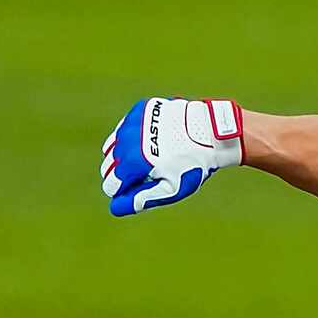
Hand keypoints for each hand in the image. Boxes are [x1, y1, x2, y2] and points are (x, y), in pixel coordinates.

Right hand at [100, 97, 243, 215]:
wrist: (209, 132)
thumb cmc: (191, 164)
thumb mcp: (170, 189)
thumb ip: (141, 199)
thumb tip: (115, 207)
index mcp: (133, 161)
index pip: (110, 185)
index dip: (124, 191)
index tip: (142, 188)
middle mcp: (127, 139)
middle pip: (109, 166)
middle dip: (124, 173)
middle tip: (149, 173)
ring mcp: (132, 122)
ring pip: (114, 146)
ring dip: (125, 155)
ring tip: (150, 157)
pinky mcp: (140, 110)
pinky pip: (124, 129)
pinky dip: (133, 137)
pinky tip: (152, 141)